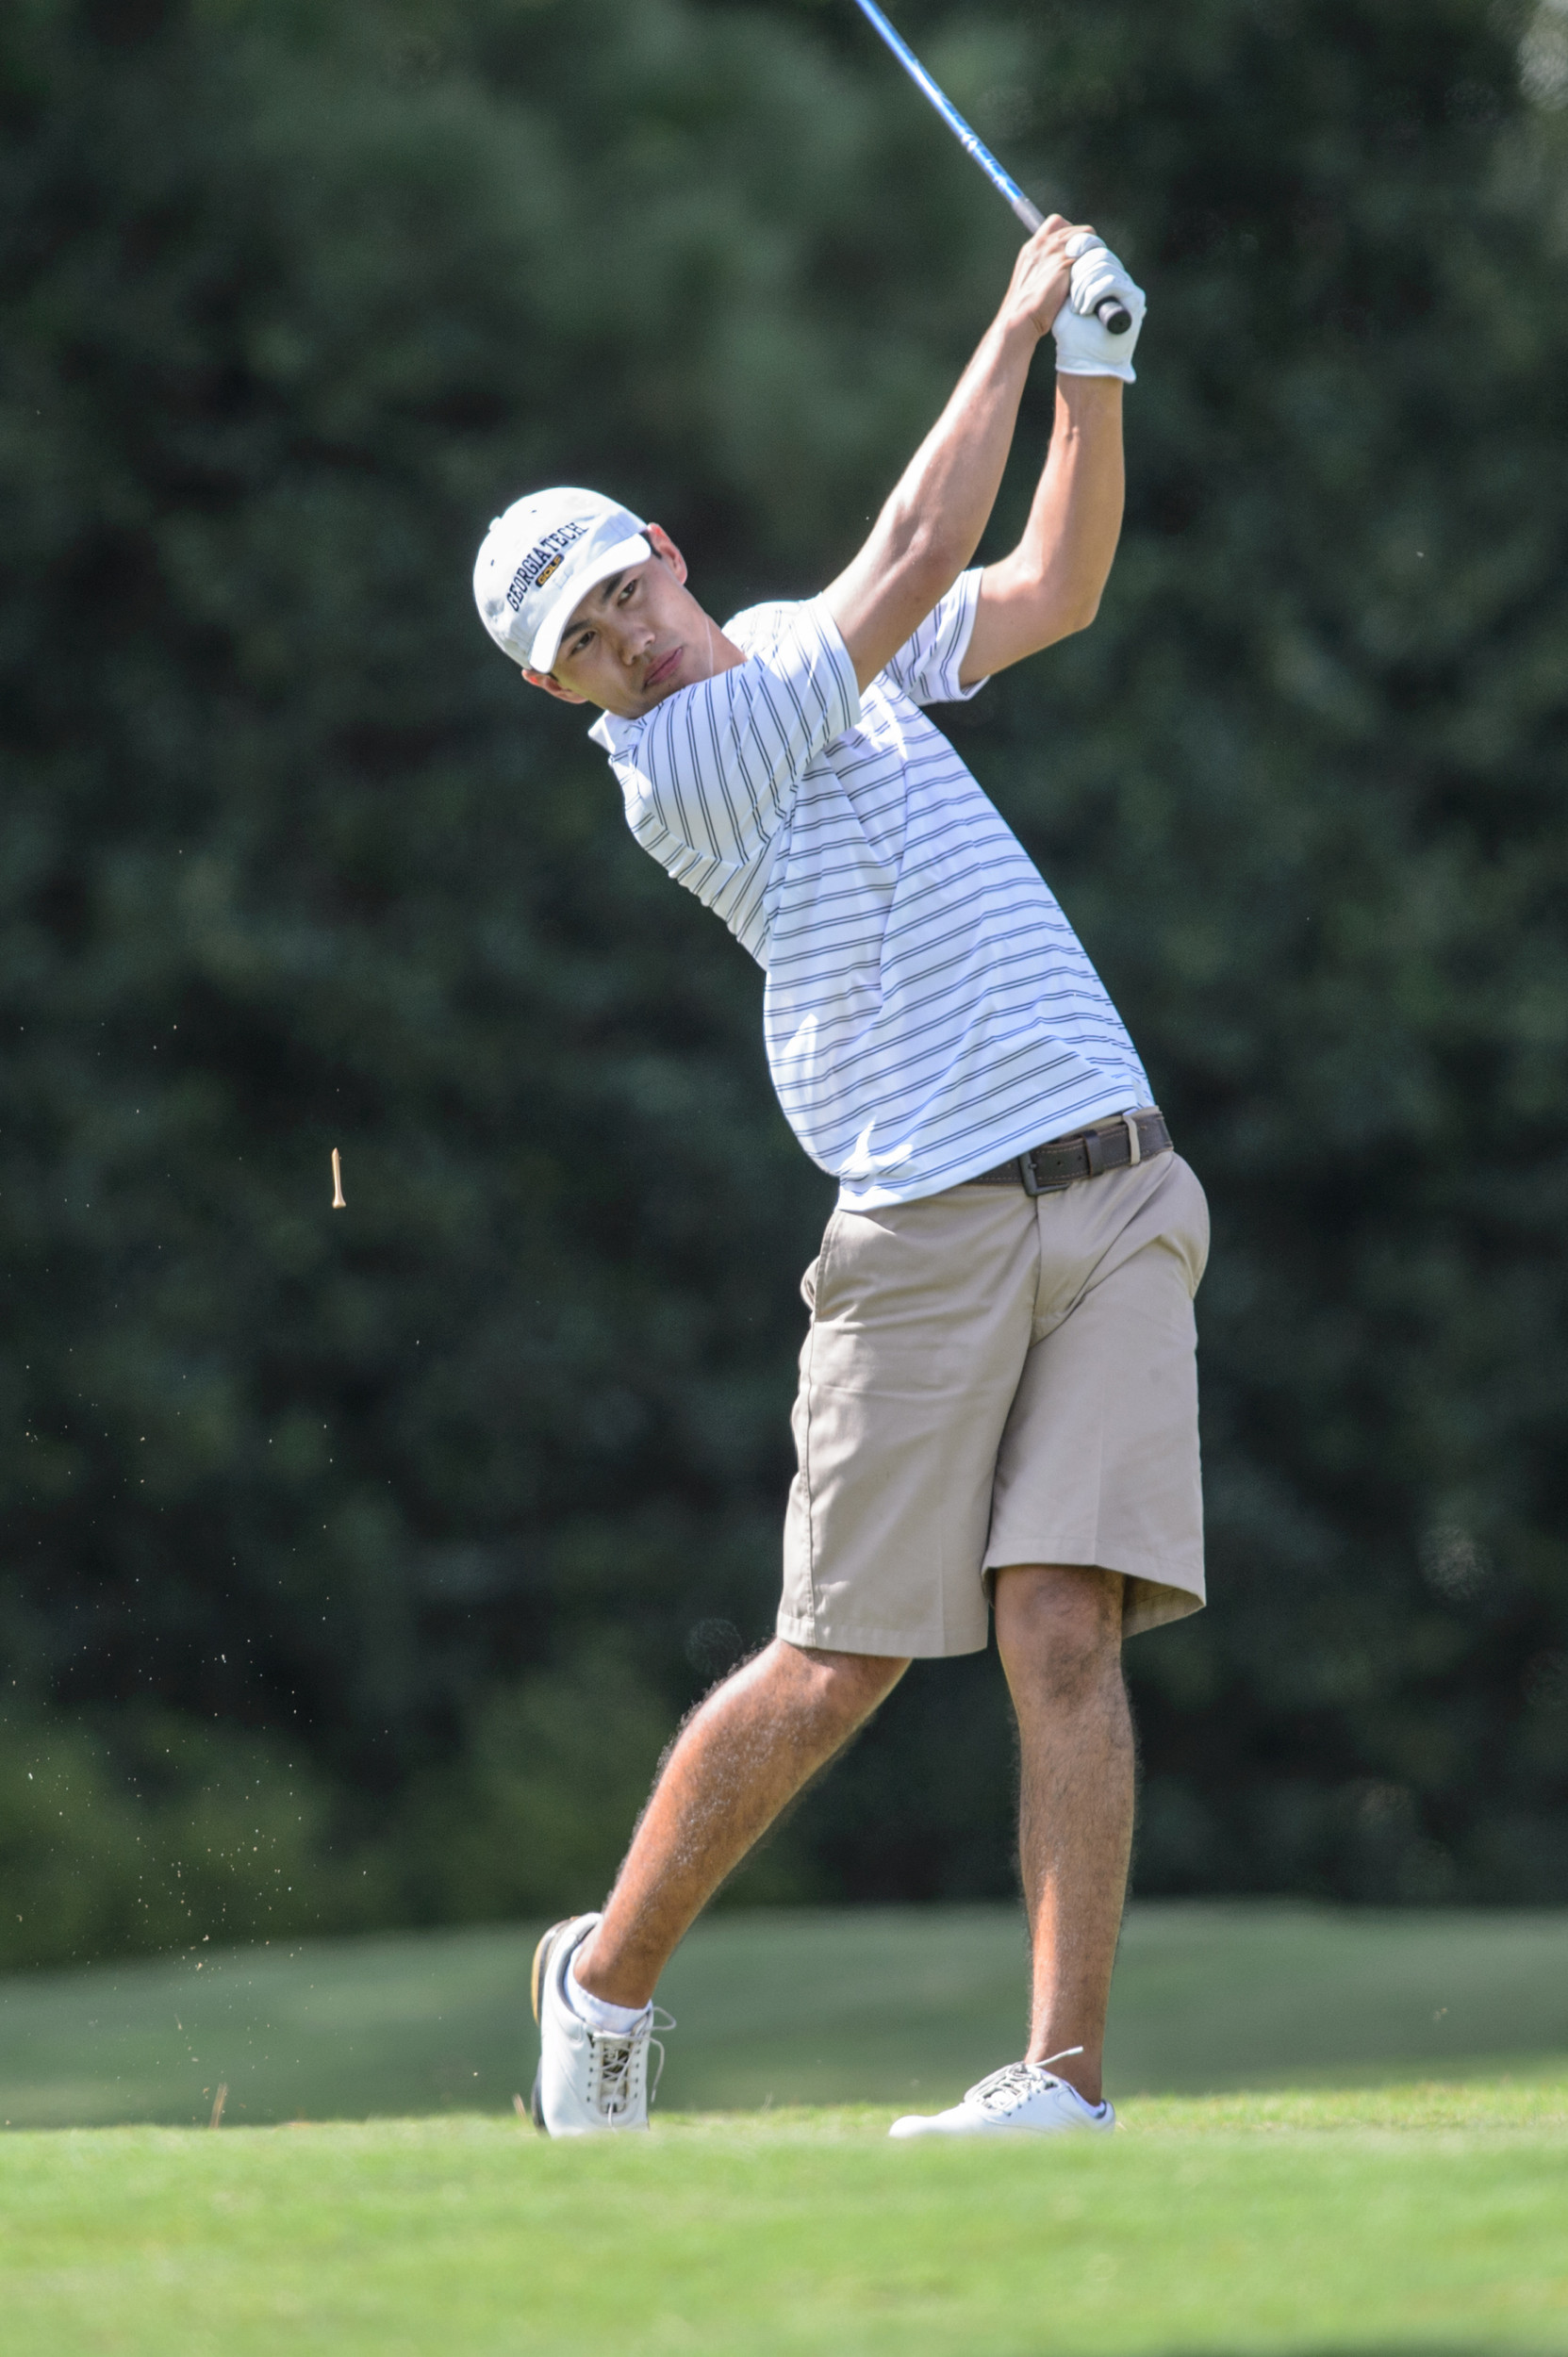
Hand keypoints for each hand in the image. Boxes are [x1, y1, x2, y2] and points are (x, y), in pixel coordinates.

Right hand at [1001, 215, 1097, 341]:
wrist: (1019, 316)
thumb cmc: (1025, 307)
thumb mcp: (1031, 278)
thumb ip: (1044, 266)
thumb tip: (1063, 270)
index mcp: (1032, 246)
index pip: (1057, 222)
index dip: (1070, 233)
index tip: (1074, 250)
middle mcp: (1043, 243)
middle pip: (1075, 228)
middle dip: (1085, 241)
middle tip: (1087, 261)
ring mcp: (1055, 251)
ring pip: (1086, 236)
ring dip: (1092, 249)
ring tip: (1091, 268)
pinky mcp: (1065, 262)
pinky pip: (1090, 252)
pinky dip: (1094, 261)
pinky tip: (1090, 275)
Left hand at [1051, 235, 1145, 382]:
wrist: (1085, 360)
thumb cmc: (1071, 335)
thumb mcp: (1064, 300)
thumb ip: (1066, 275)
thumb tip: (1065, 247)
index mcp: (1101, 275)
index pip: (1095, 247)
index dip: (1082, 246)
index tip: (1066, 254)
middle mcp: (1117, 278)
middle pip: (1100, 253)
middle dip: (1080, 271)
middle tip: (1070, 295)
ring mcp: (1127, 287)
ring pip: (1105, 264)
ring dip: (1085, 286)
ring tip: (1077, 308)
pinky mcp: (1134, 298)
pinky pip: (1111, 281)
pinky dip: (1094, 293)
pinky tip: (1084, 309)